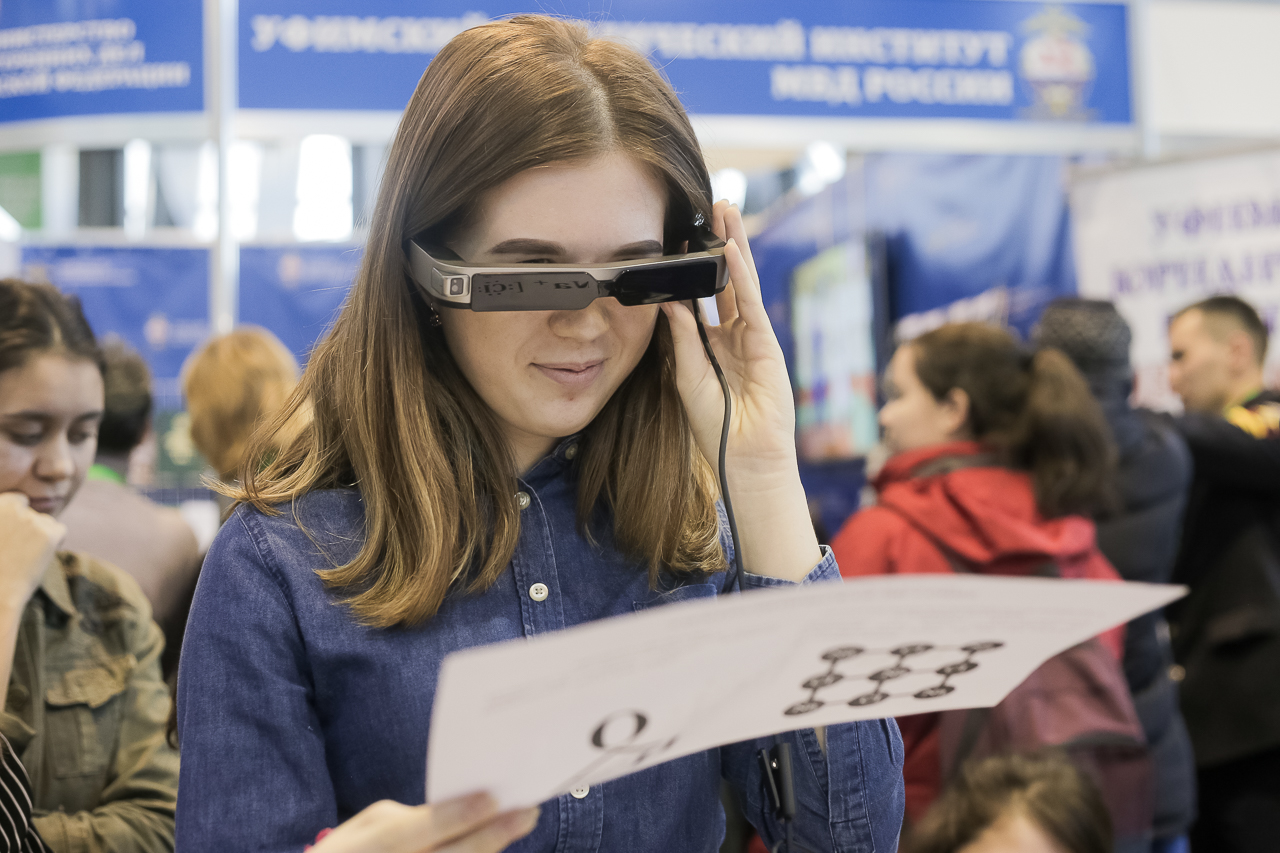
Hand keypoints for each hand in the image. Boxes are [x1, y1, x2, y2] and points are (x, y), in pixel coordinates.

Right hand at [0, 493, 63, 611]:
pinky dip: (56, 541)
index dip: (20, 514)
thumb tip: (16, 507)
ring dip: (42, 535)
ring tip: (28, 556)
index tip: (18, 531)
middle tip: (22, 549)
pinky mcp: (49, 533)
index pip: (17, 499)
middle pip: (32, 513)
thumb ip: (5, 523)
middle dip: (30, 528)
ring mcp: (32, 520)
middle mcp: (13, 510)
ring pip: (47, 522)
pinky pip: (60, 530)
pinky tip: (43, 555)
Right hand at [310, 794, 537, 852]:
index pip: (412, 832)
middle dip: (488, 836)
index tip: (491, 798)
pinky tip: (495, 846)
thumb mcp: (366, 829)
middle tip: (526, 812)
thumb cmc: (356, 852)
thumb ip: (410, 821)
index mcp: (360, 849)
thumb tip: (462, 812)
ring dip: (489, 850)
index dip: (452, 816)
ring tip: (517, 826)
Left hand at [661, 202, 797, 480]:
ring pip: (741, 283)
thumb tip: (668, 302)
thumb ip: (681, 338)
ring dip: (733, 247)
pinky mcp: (765, 343)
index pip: (701, 298)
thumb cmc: (716, 426)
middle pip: (725, 281)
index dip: (692, 270)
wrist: (745, 457)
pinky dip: (741, 275)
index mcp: (711, 345)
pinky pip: (750, 302)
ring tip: (725, 212)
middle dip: (718, 246)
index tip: (679, 240)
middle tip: (710, 209)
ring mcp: (751, 337)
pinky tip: (730, 250)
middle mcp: (732, 336)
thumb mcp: (687, 377)